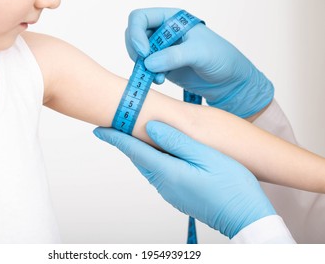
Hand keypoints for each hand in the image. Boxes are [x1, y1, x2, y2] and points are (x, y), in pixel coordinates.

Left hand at [93, 121, 275, 237]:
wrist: (246, 218)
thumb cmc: (232, 187)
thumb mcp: (206, 157)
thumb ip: (177, 141)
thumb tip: (150, 127)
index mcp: (168, 171)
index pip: (134, 150)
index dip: (115, 138)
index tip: (99, 129)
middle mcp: (164, 184)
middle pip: (138, 158)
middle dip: (124, 142)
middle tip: (116, 126)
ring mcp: (170, 192)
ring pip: (148, 166)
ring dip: (138, 151)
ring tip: (135, 136)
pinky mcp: (178, 196)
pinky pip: (158, 174)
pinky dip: (152, 160)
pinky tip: (159, 153)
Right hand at [125, 8, 273, 117]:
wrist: (229, 82)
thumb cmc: (221, 59)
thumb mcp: (200, 53)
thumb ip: (174, 56)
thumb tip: (148, 63)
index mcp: (172, 20)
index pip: (140, 18)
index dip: (136, 33)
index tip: (144, 52)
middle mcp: (164, 33)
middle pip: (134, 35)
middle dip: (136, 51)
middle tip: (147, 65)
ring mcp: (162, 51)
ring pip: (137, 54)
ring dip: (141, 66)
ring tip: (157, 76)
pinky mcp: (162, 67)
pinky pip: (144, 69)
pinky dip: (147, 75)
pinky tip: (159, 80)